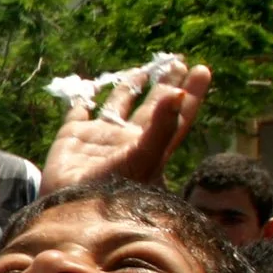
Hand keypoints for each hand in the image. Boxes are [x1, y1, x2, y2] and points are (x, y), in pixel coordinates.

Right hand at [40, 61, 211, 194]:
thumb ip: (162, 126)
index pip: (177, 113)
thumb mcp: (145, 158)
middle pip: (151, 106)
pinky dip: (82, 101)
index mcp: (151, 144)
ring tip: (142, 69)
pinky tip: (87, 92)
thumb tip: (178, 93)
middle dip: (164, 83)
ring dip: (129, 88)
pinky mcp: (72, 138)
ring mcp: (100, 138)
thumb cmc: (113, 189)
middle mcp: (128, 139)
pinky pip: (78, 114)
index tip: (201, 69)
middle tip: (174, 61)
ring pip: (118, 106)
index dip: (191, 92)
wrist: (71, 211)